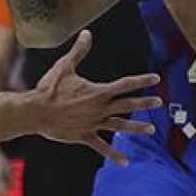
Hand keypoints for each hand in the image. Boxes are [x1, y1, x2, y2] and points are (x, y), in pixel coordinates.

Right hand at [32, 30, 161, 164]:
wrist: (35, 111)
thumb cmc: (49, 88)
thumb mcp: (65, 66)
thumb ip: (79, 51)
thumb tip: (87, 32)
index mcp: (98, 92)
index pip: (126, 84)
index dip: (142, 80)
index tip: (156, 78)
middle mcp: (99, 108)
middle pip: (127, 105)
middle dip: (145, 103)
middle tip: (159, 102)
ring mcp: (93, 124)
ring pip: (120, 126)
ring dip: (136, 128)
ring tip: (151, 130)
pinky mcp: (84, 136)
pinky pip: (102, 147)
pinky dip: (114, 154)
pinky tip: (125, 162)